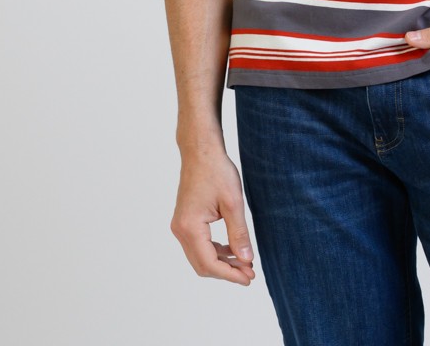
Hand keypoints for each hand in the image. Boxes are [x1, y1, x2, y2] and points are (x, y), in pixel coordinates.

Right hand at [170, 147, 255, 284]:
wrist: (201, 151)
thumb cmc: (216, 171)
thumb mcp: (233, 203)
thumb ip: (239, 233)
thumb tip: (247, 260)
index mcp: (190, 227)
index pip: (209, 263)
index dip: (230, 274)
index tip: (249, 278)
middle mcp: (180, 230)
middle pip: (202, 264)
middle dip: (226, 271)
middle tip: (249, 273)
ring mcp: (180, 226)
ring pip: (200, 256)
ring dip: (221, 262)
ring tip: (244, 263)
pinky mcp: (185, 221)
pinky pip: (198, 245)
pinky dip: (215, 251)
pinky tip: (231, 249)